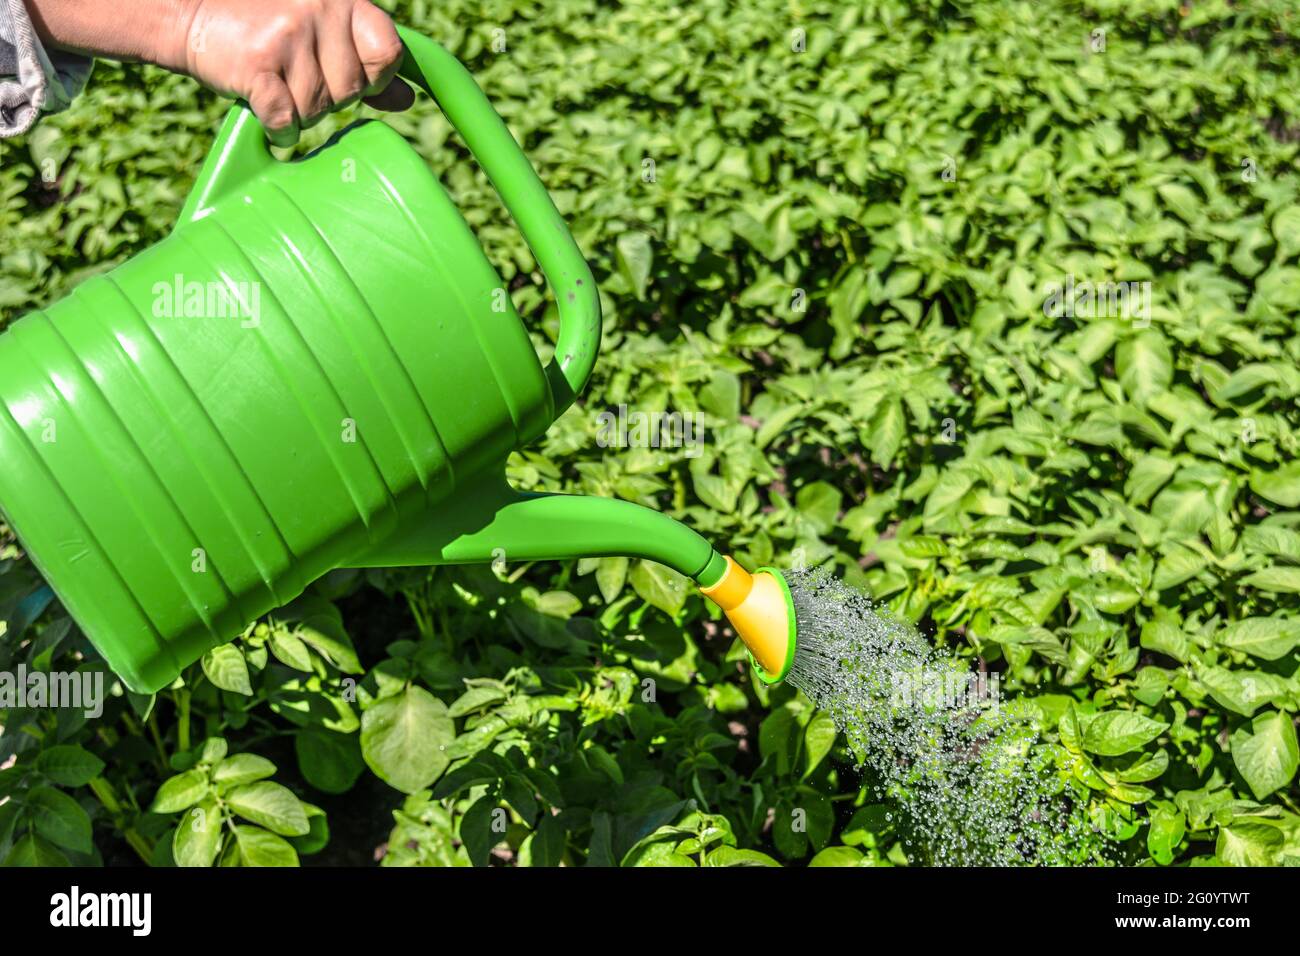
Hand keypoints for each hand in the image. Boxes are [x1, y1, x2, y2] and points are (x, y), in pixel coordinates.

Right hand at [163, 0, 414, 145]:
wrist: (190, 14)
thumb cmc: (263, 25)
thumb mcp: (320, 31)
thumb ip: (364, 61)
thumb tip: (407, 99)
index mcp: (341, 0)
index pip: (388, 51)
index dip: (376, 76)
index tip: (355, 77)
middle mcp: (318, 12)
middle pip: (351, 90)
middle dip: (328, 97)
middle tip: (295, 75)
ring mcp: (288, 38)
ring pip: (318, 110)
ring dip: (297, 110)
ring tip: (274, 82)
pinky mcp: (257, 66)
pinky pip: (286, 121)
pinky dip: (277, 127)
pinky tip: (264, 107)